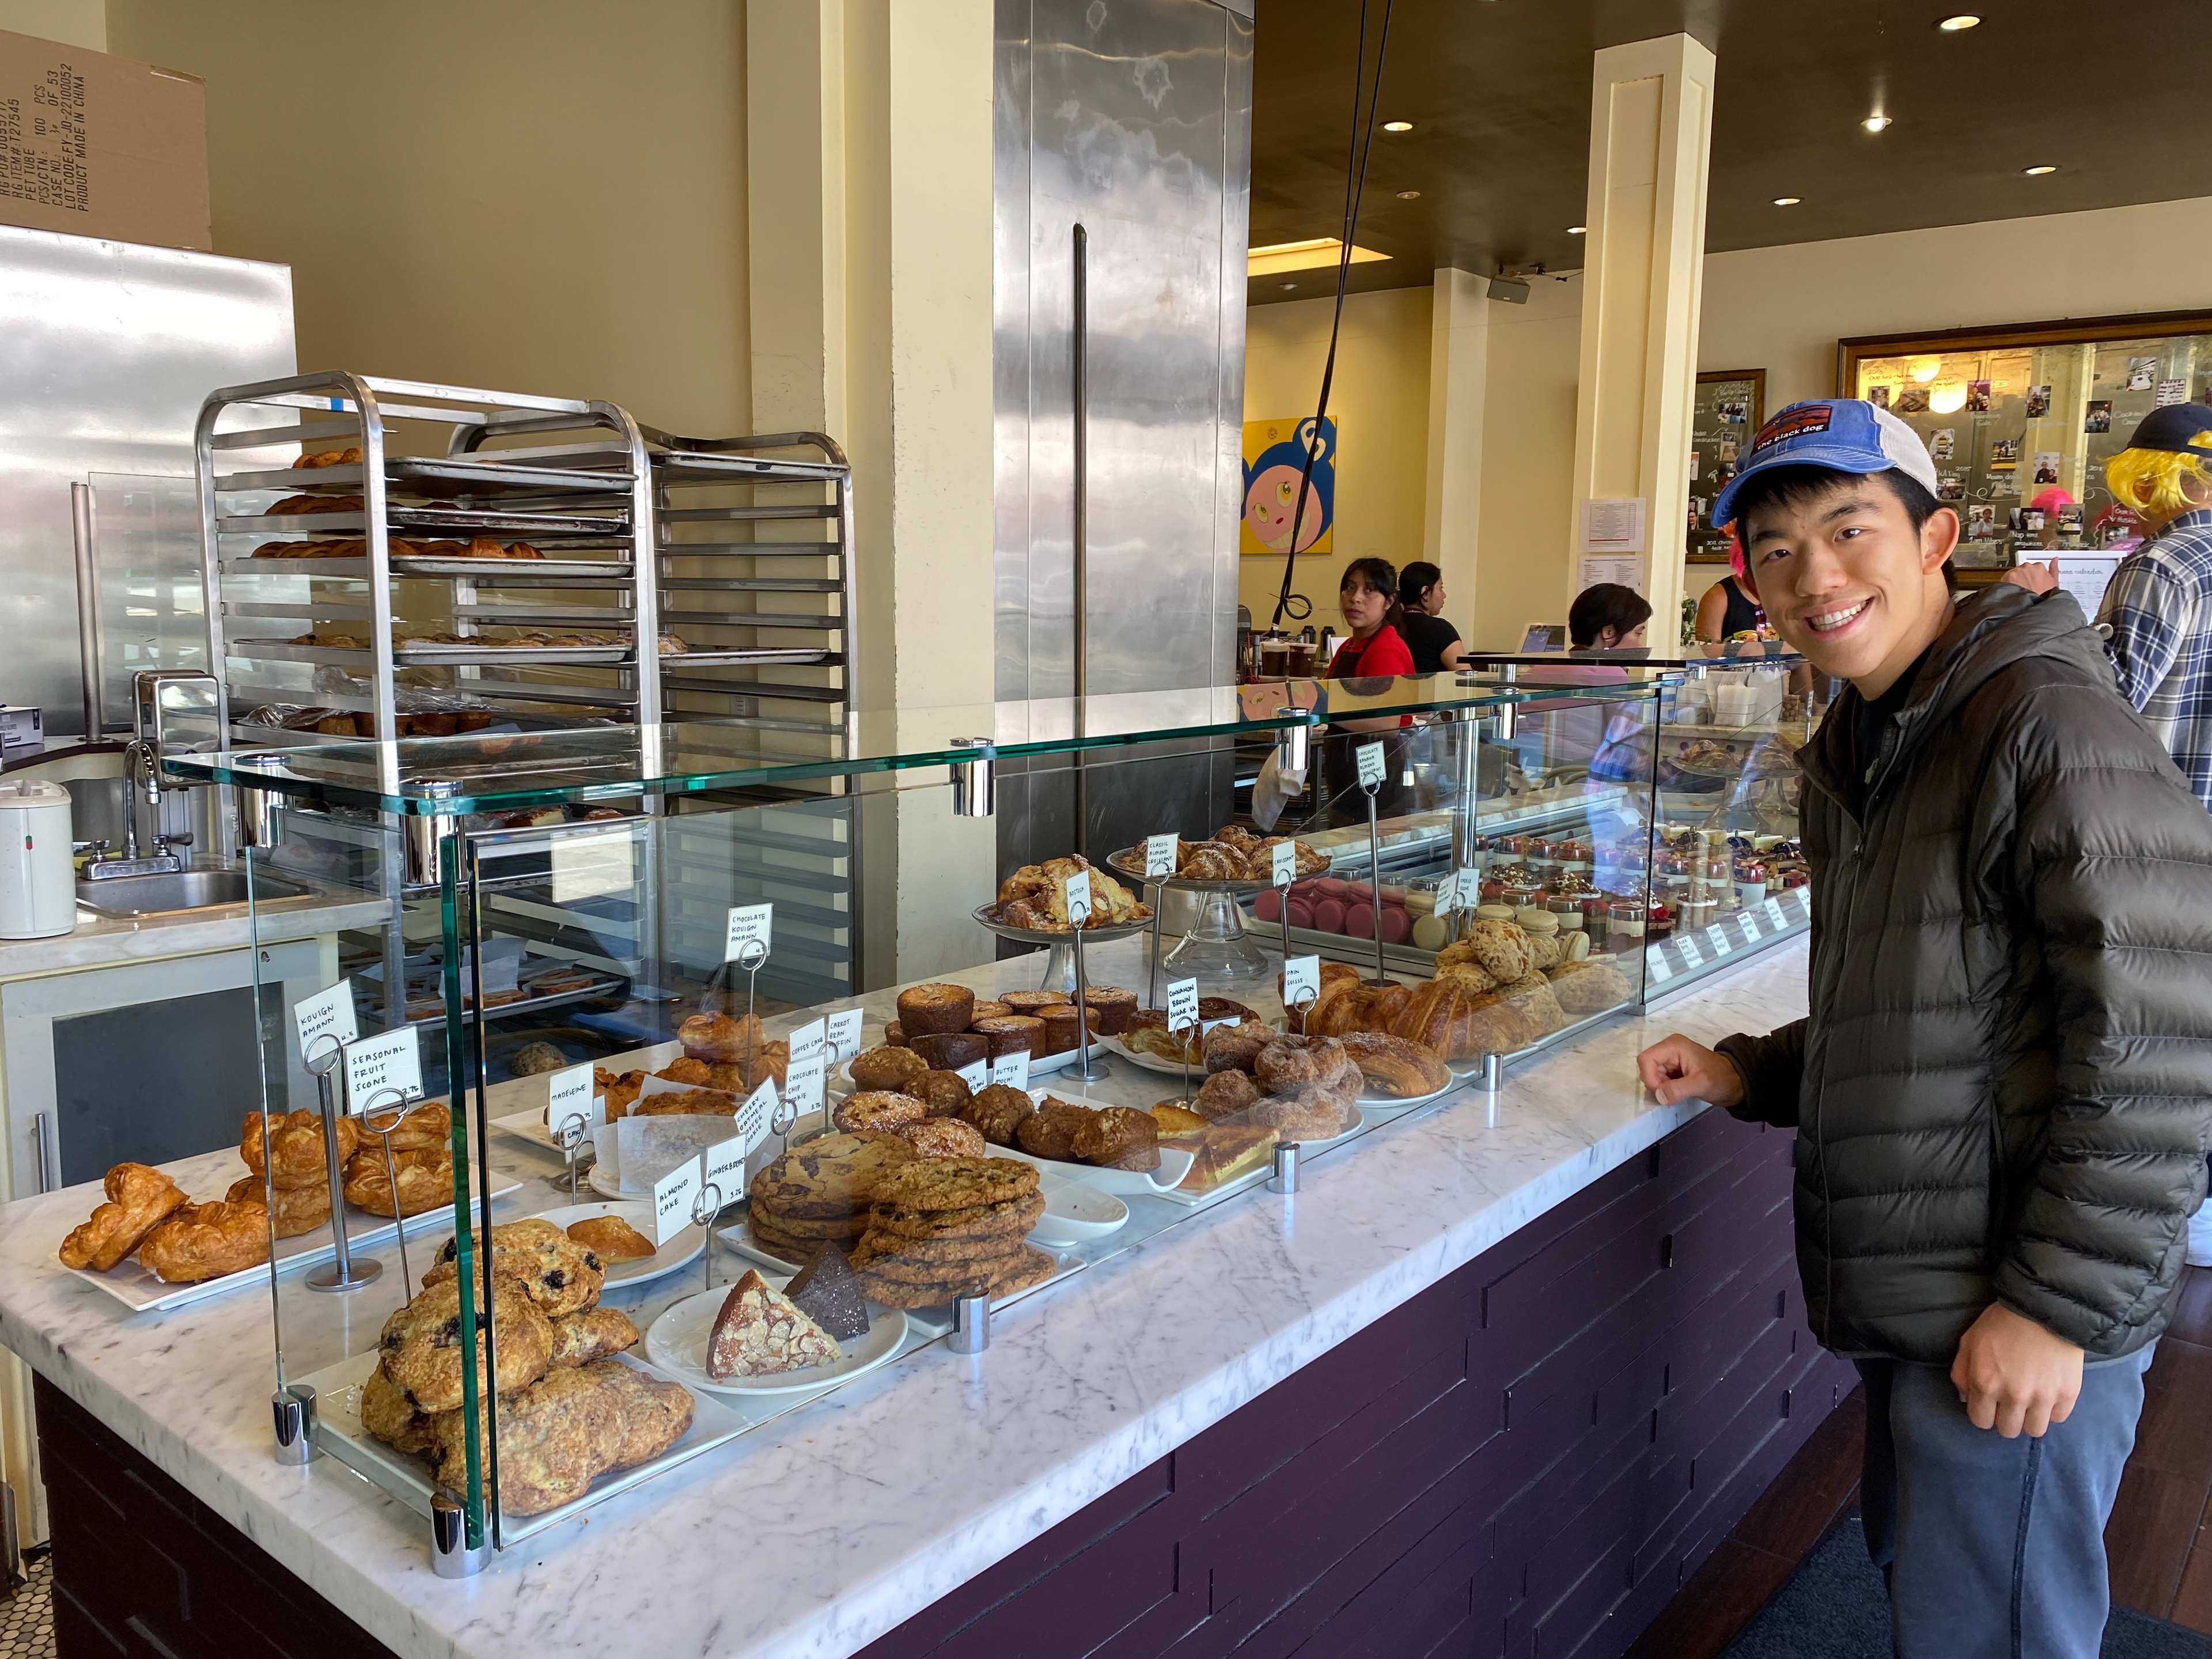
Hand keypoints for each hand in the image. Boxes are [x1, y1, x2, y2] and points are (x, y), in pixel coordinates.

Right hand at [1635, 1035, 1744, 1107]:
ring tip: (1680, 1090)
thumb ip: (1679, 1089)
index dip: (1650, 1077)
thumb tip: (1659, 1095)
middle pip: (1647, 1067)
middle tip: (1675, 1091)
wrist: (1736, 1082)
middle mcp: (1669, 1048)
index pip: (1646, 1060)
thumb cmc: (1721, 1079)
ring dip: (1661, 1086)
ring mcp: (1670, 1057)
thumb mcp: (1702, 1084)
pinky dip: (1665, 1087)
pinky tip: (1679, 1089)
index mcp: (1673, 1045)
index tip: (1664, 1091)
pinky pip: (1658, 1078)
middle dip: (1656, 1083)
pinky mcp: (1672, 1067)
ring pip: (1651, 1074)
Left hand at [1951, 1303, 2082, 1437]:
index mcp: (1986, 1384)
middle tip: (2010, 1403)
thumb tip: (1966, 1399)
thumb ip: (1962, 1373)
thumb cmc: (2002, 1322)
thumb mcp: (1969, 1342)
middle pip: (2008, 1430)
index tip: (1990, 1404)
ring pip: (2035, 1430)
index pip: (1981, 1421)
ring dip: (2031, 1418)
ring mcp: (2043, 1397)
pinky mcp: (2068, 1393)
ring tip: (2031, 1401)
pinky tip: (2048, 1391)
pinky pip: (2058, 1417)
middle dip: (2006, 1418)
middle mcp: (2014, 1396)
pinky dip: (2053, 1409)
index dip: (1984, 1413)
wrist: (2044, 1307)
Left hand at [2002, 560, 2058, 594]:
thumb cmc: (2043, 597)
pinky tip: (2013, 591)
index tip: (2032, 582)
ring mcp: (2018, 571)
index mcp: (2040, 567)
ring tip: (2019, 591)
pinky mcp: (2008, 576)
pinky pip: (2006, 578)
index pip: (2034, 567)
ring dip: (2015, 580)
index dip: (2033, 576)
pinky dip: (2007, 584)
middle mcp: (2028, 567)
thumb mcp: (2054, 584)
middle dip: (2024, 577)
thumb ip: (2054, 569)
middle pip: (2023, 570)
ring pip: (2014, 574)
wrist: (2032, 605)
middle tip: (2025, 587)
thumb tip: (2055, 560)